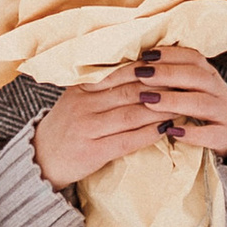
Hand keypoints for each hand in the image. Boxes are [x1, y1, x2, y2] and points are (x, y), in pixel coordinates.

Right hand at [34, 44, 226, 187]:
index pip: (120, 73)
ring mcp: (88, 128)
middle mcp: (83, 104)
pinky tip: (166, 129)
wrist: (41, 159)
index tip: (171, 66)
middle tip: (185, 84)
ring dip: (161, 110)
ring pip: (132, 114)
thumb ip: (102, 85)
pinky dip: (149, 134)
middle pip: (130, 91)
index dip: (148, 69)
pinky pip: (128, 140)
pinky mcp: (94, 151)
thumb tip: (140, 68)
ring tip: (182, 106)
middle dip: (160, 88)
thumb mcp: (78, 99)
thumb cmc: (67, 127)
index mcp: (81, 87)